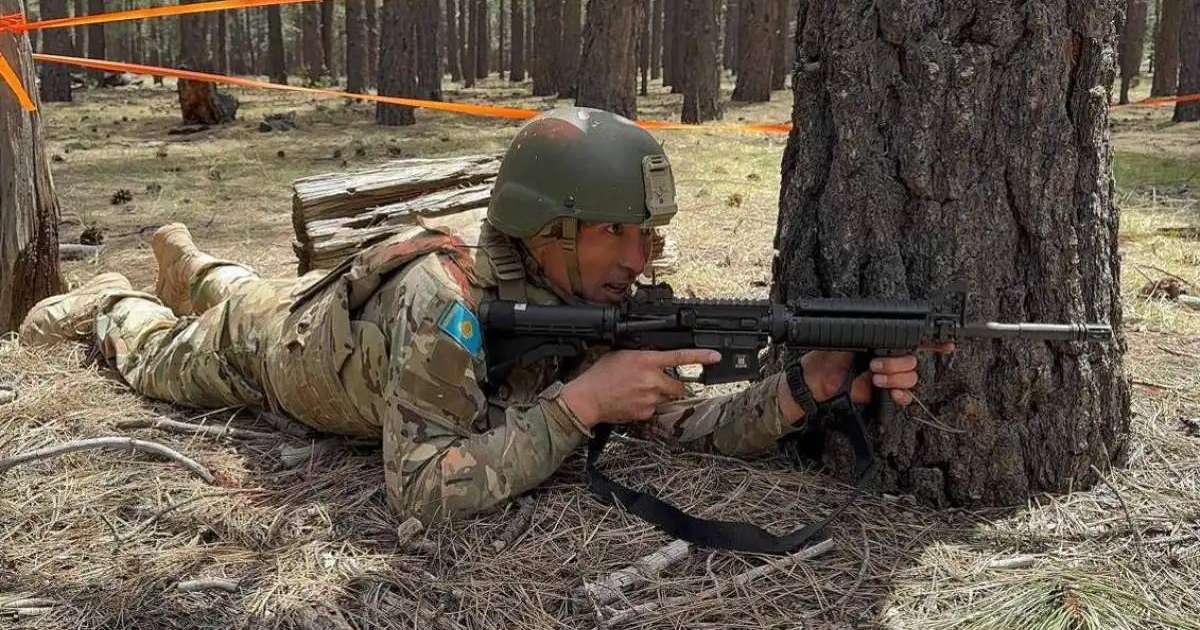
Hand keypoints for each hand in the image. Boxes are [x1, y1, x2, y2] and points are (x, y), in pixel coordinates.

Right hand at [561, 349, 720, 426]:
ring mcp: (650, 398)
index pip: (679, 357)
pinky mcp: (646, 413)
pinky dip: (648, 406)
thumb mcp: (622, 354)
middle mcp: (652, 380)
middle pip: (678, 385)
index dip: (700, 356)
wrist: (588, 399)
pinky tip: (632, 401)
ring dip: (658, 395)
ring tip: (637, 391)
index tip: (715, 356)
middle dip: (672, 385)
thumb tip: (655, 357)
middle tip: (656, 382)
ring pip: (666, 397)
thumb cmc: (600, 375)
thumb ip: (643, 356)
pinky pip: (654, 409)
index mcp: (646, 361)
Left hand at [776, 343, 954, 420]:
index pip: (912, 338)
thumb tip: (880, 328)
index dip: (932, 340)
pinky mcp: (882, 394)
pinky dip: (901, 396)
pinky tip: (892, 395)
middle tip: (873, 366)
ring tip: (873, 378)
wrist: (812, 381)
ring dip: (895, 378)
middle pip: (912, 360)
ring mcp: (887, 376)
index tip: (947, 343)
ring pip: (910, 377)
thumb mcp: (845, 338)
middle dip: (896, 364)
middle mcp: (888, 357)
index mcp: (881, 341)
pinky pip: (903, 396)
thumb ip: (864, 333)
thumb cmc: (824, 354)